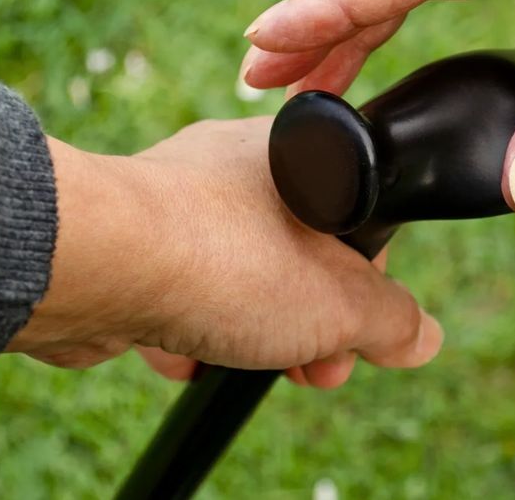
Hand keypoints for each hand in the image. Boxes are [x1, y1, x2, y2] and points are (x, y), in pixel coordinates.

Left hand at [7, 118, 442, 388]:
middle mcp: (233, 165)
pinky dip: (185, 331)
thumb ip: (390, 320)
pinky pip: (175, 291)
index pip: (354, 216)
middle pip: (294, 252)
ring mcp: (174, 201)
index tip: (362, 330)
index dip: (366, 282)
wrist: (95, 262)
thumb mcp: (340, 301)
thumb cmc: (223, 257)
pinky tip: (183, 358)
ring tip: (245, 364)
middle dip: (308, 321)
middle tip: (315, 366)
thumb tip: (420, 337)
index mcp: (297, 149)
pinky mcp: (127, 241)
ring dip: (248, 331)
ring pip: (233, 277)